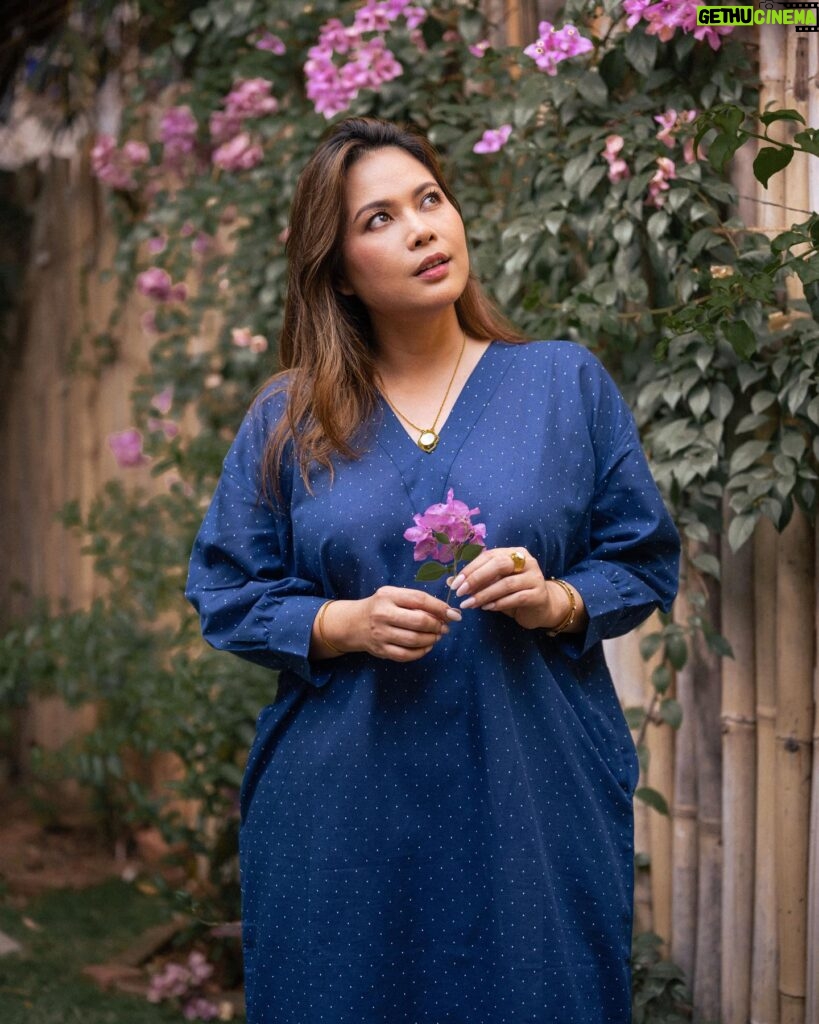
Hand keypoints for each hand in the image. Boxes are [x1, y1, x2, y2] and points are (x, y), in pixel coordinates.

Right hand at [328, 587, 461, 661]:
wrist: (353, 623)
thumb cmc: (380, 606)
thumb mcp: (394, 595)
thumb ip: (416, 601)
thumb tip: (446, 612)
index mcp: (388, 596)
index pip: (419, 600)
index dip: (440, 607)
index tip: (453, 614)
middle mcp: (383, 614)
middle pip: (419, 621)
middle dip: (437, 625)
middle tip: (445, 627)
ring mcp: (381, 634)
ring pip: (414, 640)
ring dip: (432, 639)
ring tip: (437, 636)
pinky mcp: (381, 650)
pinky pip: (406, 655)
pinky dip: (421, 652)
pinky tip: (427, 646)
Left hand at [447, 547, 574, 631]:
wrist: (541, 607)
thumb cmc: (513, 593)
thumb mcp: (494, 584)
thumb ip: (476, 580)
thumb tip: (450, 581)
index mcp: (513, 553)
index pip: (489, 556)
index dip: (471, 568)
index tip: (455, 583)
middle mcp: (526, 561)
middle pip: (499, 565)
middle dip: (477, 578)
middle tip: (461, 592)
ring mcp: (535, 577)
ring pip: (506, 583)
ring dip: (485, 594)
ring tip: (470, 604)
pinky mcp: (539, 594)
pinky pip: (516, 598)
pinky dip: (499, 603)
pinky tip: (487, 608)